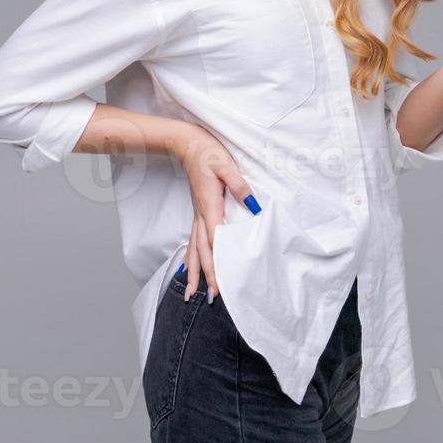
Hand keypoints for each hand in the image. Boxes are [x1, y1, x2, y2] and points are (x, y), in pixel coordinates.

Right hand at [173, 126, 258, 303]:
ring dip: (194, 272)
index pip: (213, 241)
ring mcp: (197, 213)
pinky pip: (192, 239)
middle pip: (201, 251)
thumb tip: (255, 206)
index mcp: (209, 205)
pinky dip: (189, 257)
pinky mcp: (197, 211)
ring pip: (194, 248)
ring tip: (191, 294)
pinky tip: (187, 269)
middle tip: (209, 298)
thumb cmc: (208, 153)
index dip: (216, 263)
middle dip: (205, 276)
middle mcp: (200, 214)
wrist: (187, 144)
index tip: (219, 283)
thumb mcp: (226, 165)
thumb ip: (240, 186)